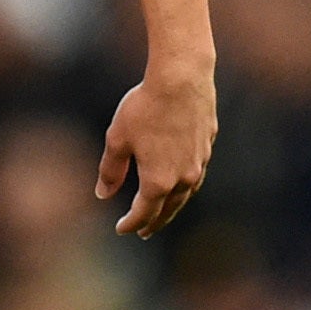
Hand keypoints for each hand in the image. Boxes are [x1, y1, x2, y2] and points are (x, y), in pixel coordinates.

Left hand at [95, 63, 216, 238]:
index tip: (121, 229)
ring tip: (163, 210)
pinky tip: (180, 180)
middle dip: (154, 222)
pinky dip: (185, 185)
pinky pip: (195, 174)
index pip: (144, 212)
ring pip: (186, 194)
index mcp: (158, 181)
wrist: (181, 79)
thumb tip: (103, 194)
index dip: (131, 223)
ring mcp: (199, 163)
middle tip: (144, 231)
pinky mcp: (207, 146)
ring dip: (172, 206)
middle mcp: (183, 178)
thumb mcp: (118, 138)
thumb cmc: (145, 107)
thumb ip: (110, 170)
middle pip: (169, 210)